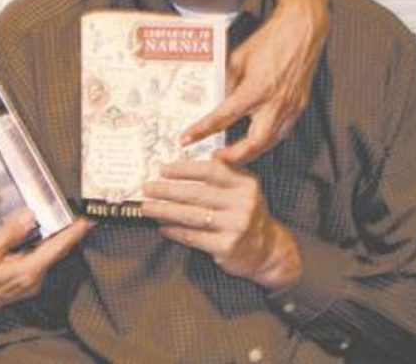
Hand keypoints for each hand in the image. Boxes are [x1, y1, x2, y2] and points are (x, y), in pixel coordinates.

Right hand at [0, 209, 90, 318]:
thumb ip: (11, 233)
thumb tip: (30, 216)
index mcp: (28, 271)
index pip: (58, 248)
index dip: (74, 233)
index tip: (87, 221)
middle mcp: (33, 280)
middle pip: (55, 251)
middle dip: (65, 233)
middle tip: (71, 212)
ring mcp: (27, 284)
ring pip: (45, 256)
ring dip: (49, 239)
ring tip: (51, 218)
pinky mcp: (20, 284)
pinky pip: (35, 261)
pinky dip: (38, 247)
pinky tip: (30, 235)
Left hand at [141, 160, 300, 289]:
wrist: (268, 250)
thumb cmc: (245, 214)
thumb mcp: (242, 190)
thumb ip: (220, 174)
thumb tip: (181, 164)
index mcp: (245, 184)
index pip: (210, 171)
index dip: (183, 169)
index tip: (162, 169)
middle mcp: (242, 203)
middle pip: (196, 193)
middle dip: (167, 190)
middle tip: (147, 188)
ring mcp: (235, 226)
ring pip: (191, 215)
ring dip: (165, 210)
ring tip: (147, 207)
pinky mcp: (227, 246)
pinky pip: (194, 236)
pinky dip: (175, 231)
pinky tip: (162, 227)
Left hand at [180, 0, 327, 164]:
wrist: (302, 30)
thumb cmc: (272, 39)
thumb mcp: (238, 58)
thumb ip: (227, 82)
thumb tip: (218, 98)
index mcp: (256, 89)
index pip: (223, 117)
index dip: (202, 130)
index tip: (187, 139)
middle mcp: (275, 103)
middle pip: (254, 144)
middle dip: (234, 157)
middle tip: (216, 159)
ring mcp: (290, 107)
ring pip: (271, 142)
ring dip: (251, 151)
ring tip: (233, 154)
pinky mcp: (299, 106)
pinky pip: (282, 132)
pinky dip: (267, 140)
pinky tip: (256, 139)